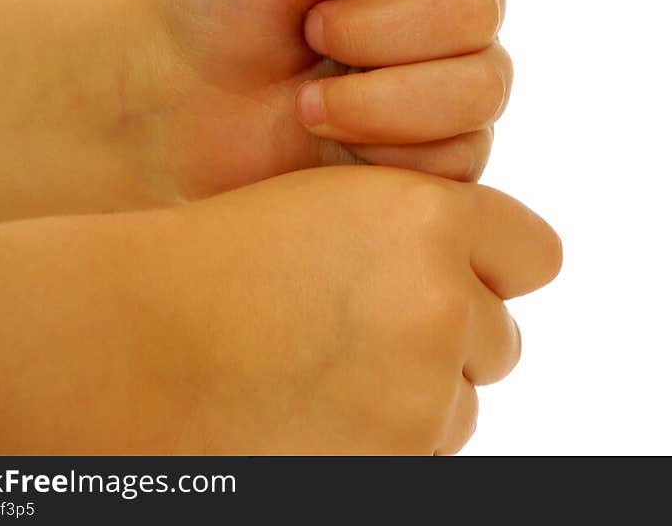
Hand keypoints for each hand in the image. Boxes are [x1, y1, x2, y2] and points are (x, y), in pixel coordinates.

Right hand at [0, 167, 560, 455]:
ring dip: (415, 395)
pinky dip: (386, 442)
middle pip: (498, 336)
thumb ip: (419, 228)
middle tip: (361, 329)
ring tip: (322, 371)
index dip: (495, 266)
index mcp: (427, 216)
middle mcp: (438, 302)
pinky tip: (316, 411)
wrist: (136, 344)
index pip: (534, 253)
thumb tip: (490, 277)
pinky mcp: (394, 466)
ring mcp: (419, 394)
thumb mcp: (334, 205)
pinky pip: (425, 454)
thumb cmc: (227, 262)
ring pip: (460, 403)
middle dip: (450, 337)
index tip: (458, 271)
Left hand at [146, 0, 511, 198]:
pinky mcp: (444, 153)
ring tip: (310, 95)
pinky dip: (383, 147)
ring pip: (481, 87)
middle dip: (372, 27)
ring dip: (377, 94)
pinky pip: (461, 157)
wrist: (175, 91)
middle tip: (309, 28)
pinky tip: (330, 134)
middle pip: (478, 10)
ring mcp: (456, 78)